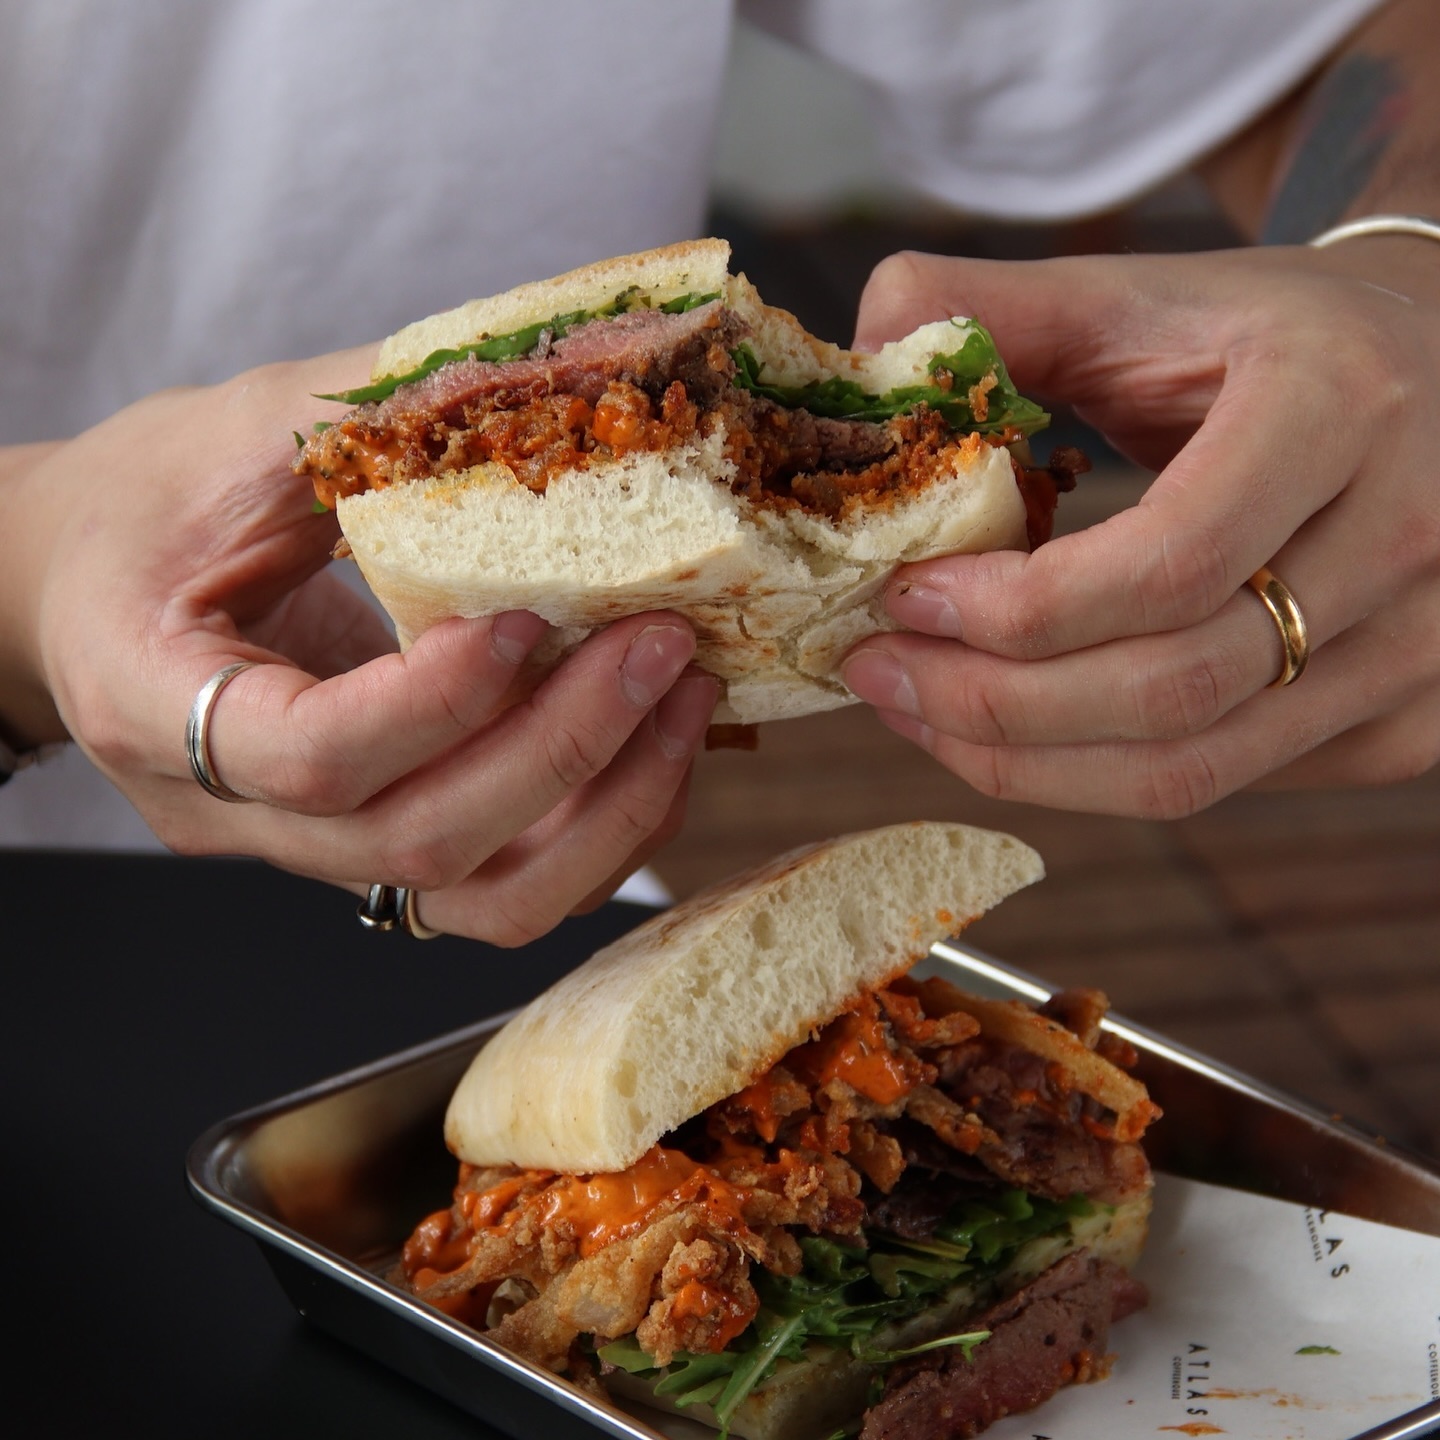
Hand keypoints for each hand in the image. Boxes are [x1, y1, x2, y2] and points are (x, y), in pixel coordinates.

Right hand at [6, 351, 716, 941]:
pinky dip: (601, 826)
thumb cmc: (139, 505)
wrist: (84, 586)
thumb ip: (367, 420)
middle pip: (417, 842)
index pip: (311, 754)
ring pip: (480, 901)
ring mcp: (313, 852)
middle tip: (662, 647)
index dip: (440, 699)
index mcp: (154, 704)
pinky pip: (507, 884)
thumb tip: (549, 382)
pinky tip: (654, 740)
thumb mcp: (226, 436)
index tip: (535, 612)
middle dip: (567, 749)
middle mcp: (236, 814)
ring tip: (686, 701)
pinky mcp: (379, 848)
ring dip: (609, 813)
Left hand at [840, 243, 1439, 816]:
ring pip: (1191, 770)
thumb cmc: (1257, 338)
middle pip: (1172, 690)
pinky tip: (1011, 727)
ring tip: (919, 710)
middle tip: (878, 672)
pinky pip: (1219, 783)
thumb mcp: (1136, 295)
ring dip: (1026, 762)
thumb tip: (857, 352)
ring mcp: (1422, 650)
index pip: (1170, 564)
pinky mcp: (1405, 722)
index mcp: (1343, 407)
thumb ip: (992, 313)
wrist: (1419, 377)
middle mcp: (1410, 540)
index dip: (1015, 610)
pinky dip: (1091, 775)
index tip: (905, 597)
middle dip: (992, 703)